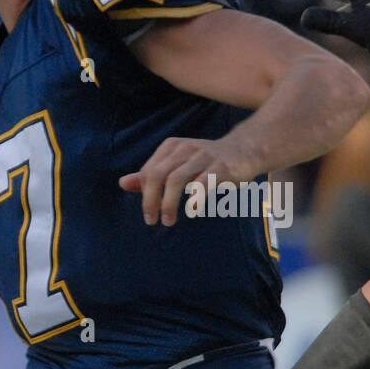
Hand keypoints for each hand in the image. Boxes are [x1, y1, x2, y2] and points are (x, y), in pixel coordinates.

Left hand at [119, 136, 250, 225]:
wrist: (246, 149)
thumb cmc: (208, 161)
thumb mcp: (179, 165)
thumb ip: (152, 175)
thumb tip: (123, 184)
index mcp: (171, 147)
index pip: (148, 172)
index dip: (144, 194)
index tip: (150, 213)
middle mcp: (185, 148)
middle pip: (157, 175)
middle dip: (150, 200)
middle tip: (152, 220)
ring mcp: (203, 156)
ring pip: (176, 180)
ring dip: (168, 204)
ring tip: (168, 221)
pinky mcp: (221, 167)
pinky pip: (202, 184)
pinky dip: (193, 200)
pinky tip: (192, 212)